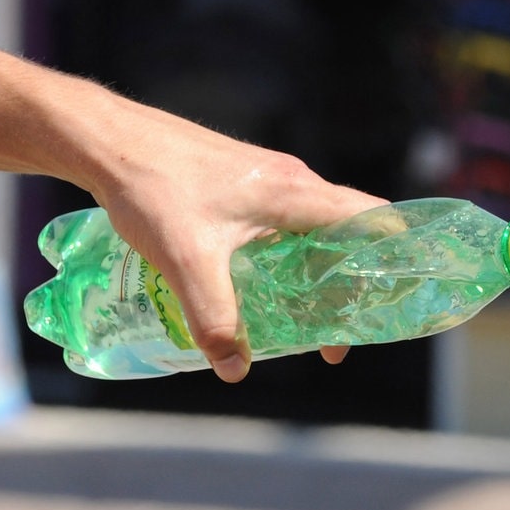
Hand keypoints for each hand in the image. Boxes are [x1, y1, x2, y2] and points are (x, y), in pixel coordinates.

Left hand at [72, 95, 385, 380]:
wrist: (110, 141)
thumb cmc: (153, 188)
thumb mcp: (187, 261)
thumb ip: (214, 318)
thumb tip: (235, 369)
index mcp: (296, 194)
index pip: (373, 217)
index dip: (396, 252)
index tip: (399, 292)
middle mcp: (293, 182)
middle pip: (350, 230)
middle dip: (353, 281)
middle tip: (341, 331)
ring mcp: (269, 179)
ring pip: (316, 228)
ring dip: (320, 270)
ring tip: (305, 317)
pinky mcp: (245, 182)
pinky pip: (288, 222)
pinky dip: (292, 255)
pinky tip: (261, 283)